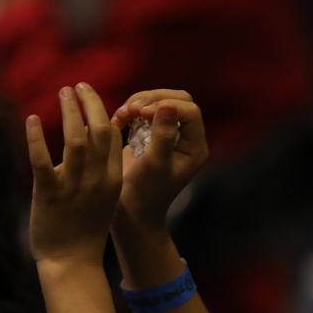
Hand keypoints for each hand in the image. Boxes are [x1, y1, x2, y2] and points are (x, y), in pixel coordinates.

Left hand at [28, 83, 123, 265]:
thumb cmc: (84, 229)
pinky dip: (36, 138)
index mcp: (113, 179)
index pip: (114, 137)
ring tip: (62, 92)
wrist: (71, 262)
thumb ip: (99, 169)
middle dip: (90, 104)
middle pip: (100, 131)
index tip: (91, 96)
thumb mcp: (102, 196)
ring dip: (69, 113)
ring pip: (75, 140)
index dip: (103, 112)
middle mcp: (98, 180)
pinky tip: (29, 119)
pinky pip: (42, 161)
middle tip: (78, 86)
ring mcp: (74, 187)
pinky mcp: (49, 195)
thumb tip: (87, 139)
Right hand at [110, 91, 209, 233]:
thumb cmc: (145, 194)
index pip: (190, 111)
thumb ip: (163, 135)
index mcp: (194, 147)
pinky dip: (130, 111)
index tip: (142, 112)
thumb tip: (168, 104)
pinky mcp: (151, 136)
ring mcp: (168, 135)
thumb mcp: (154, 165)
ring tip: (120, 115)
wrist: (131, 213)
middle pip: (177, 100)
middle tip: (130, 109)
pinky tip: (117, 121)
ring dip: (138, 103)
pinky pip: (145, 112)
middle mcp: (186, 139)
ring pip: (160, 102)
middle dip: (152, 99)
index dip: (167, 104)